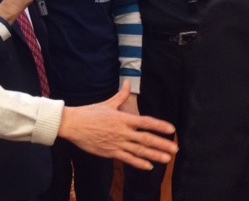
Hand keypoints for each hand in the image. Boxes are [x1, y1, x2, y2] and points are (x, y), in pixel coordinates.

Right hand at [57, 81, 177, 169]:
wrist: (73, 125)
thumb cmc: (90, 113)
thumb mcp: (107, 103)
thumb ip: (121, 95)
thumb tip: (127, 82)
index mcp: (123, 118)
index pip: (145, 122)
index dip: (159, 126)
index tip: (171, 129)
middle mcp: (122, 132)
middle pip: (146, 139)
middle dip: (162, 144)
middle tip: (175, 149)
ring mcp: (117, 143)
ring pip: (139, 151)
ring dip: (154, 155)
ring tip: (166, 159)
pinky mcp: (110, 152)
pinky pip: (127, 159)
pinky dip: (138, 163)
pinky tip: (148, 166)